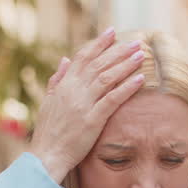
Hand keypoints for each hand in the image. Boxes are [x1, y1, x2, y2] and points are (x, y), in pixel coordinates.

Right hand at [29, 27, 146, 182]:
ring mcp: (83, 105)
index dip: (98, 44)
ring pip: (107, 78)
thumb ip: (57, 80)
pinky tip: (140, 78)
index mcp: (63, 85)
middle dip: (118, 51)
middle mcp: (73, 91)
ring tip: (140, 54)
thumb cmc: (48, 132)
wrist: (47, 155)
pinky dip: (127, 87)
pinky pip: (112, 100)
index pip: (82, 57)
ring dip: (125, 64)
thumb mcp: (48, 102)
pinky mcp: (92, 120)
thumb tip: (64, 59)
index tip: (112, 32)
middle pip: (99, 64)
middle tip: (135, 41)